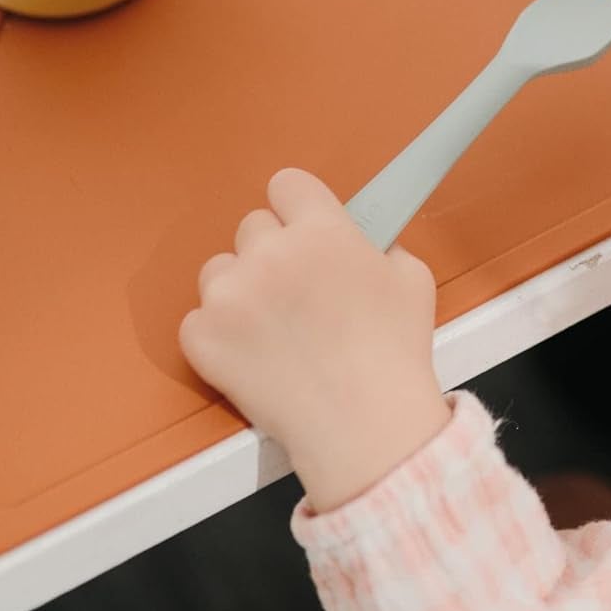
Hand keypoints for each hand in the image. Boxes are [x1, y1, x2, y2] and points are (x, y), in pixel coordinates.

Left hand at [179, 168, 451, 511]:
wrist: (362, 425)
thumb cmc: (393, 356)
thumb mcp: (412, 280)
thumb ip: (380, 246)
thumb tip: (360, 244)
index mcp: (321, 230)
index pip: (287, 184)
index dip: (297, 209)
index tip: (303, 231)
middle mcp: (269, 252)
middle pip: (252, 227)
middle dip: (272, 253)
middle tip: (296, 293)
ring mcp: (229, 295)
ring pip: (219, 270)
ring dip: (240, 291)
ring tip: (273, 330)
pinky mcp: (202, 337)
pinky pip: (197, 320)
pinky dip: (218, 337)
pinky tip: (252, 356)